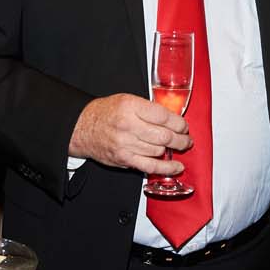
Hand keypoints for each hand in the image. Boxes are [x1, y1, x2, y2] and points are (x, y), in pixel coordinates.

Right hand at [68, 93, 191, 175]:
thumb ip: (148, 108)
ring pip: (160, 150)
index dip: (178, 122)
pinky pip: (150, 166)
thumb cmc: (106, 113)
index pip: (163, 116)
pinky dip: (166, 168)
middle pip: (164, 135)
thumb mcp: (126, 100)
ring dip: (174, 150)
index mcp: (130, 107)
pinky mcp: (124, 159)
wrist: (82, 128)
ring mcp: (126, 144)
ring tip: (180, 147)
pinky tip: (176, 167)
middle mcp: (128, 125)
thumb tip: (172, 118)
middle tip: (186, 138)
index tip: (183, 125)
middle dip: (181, 139)